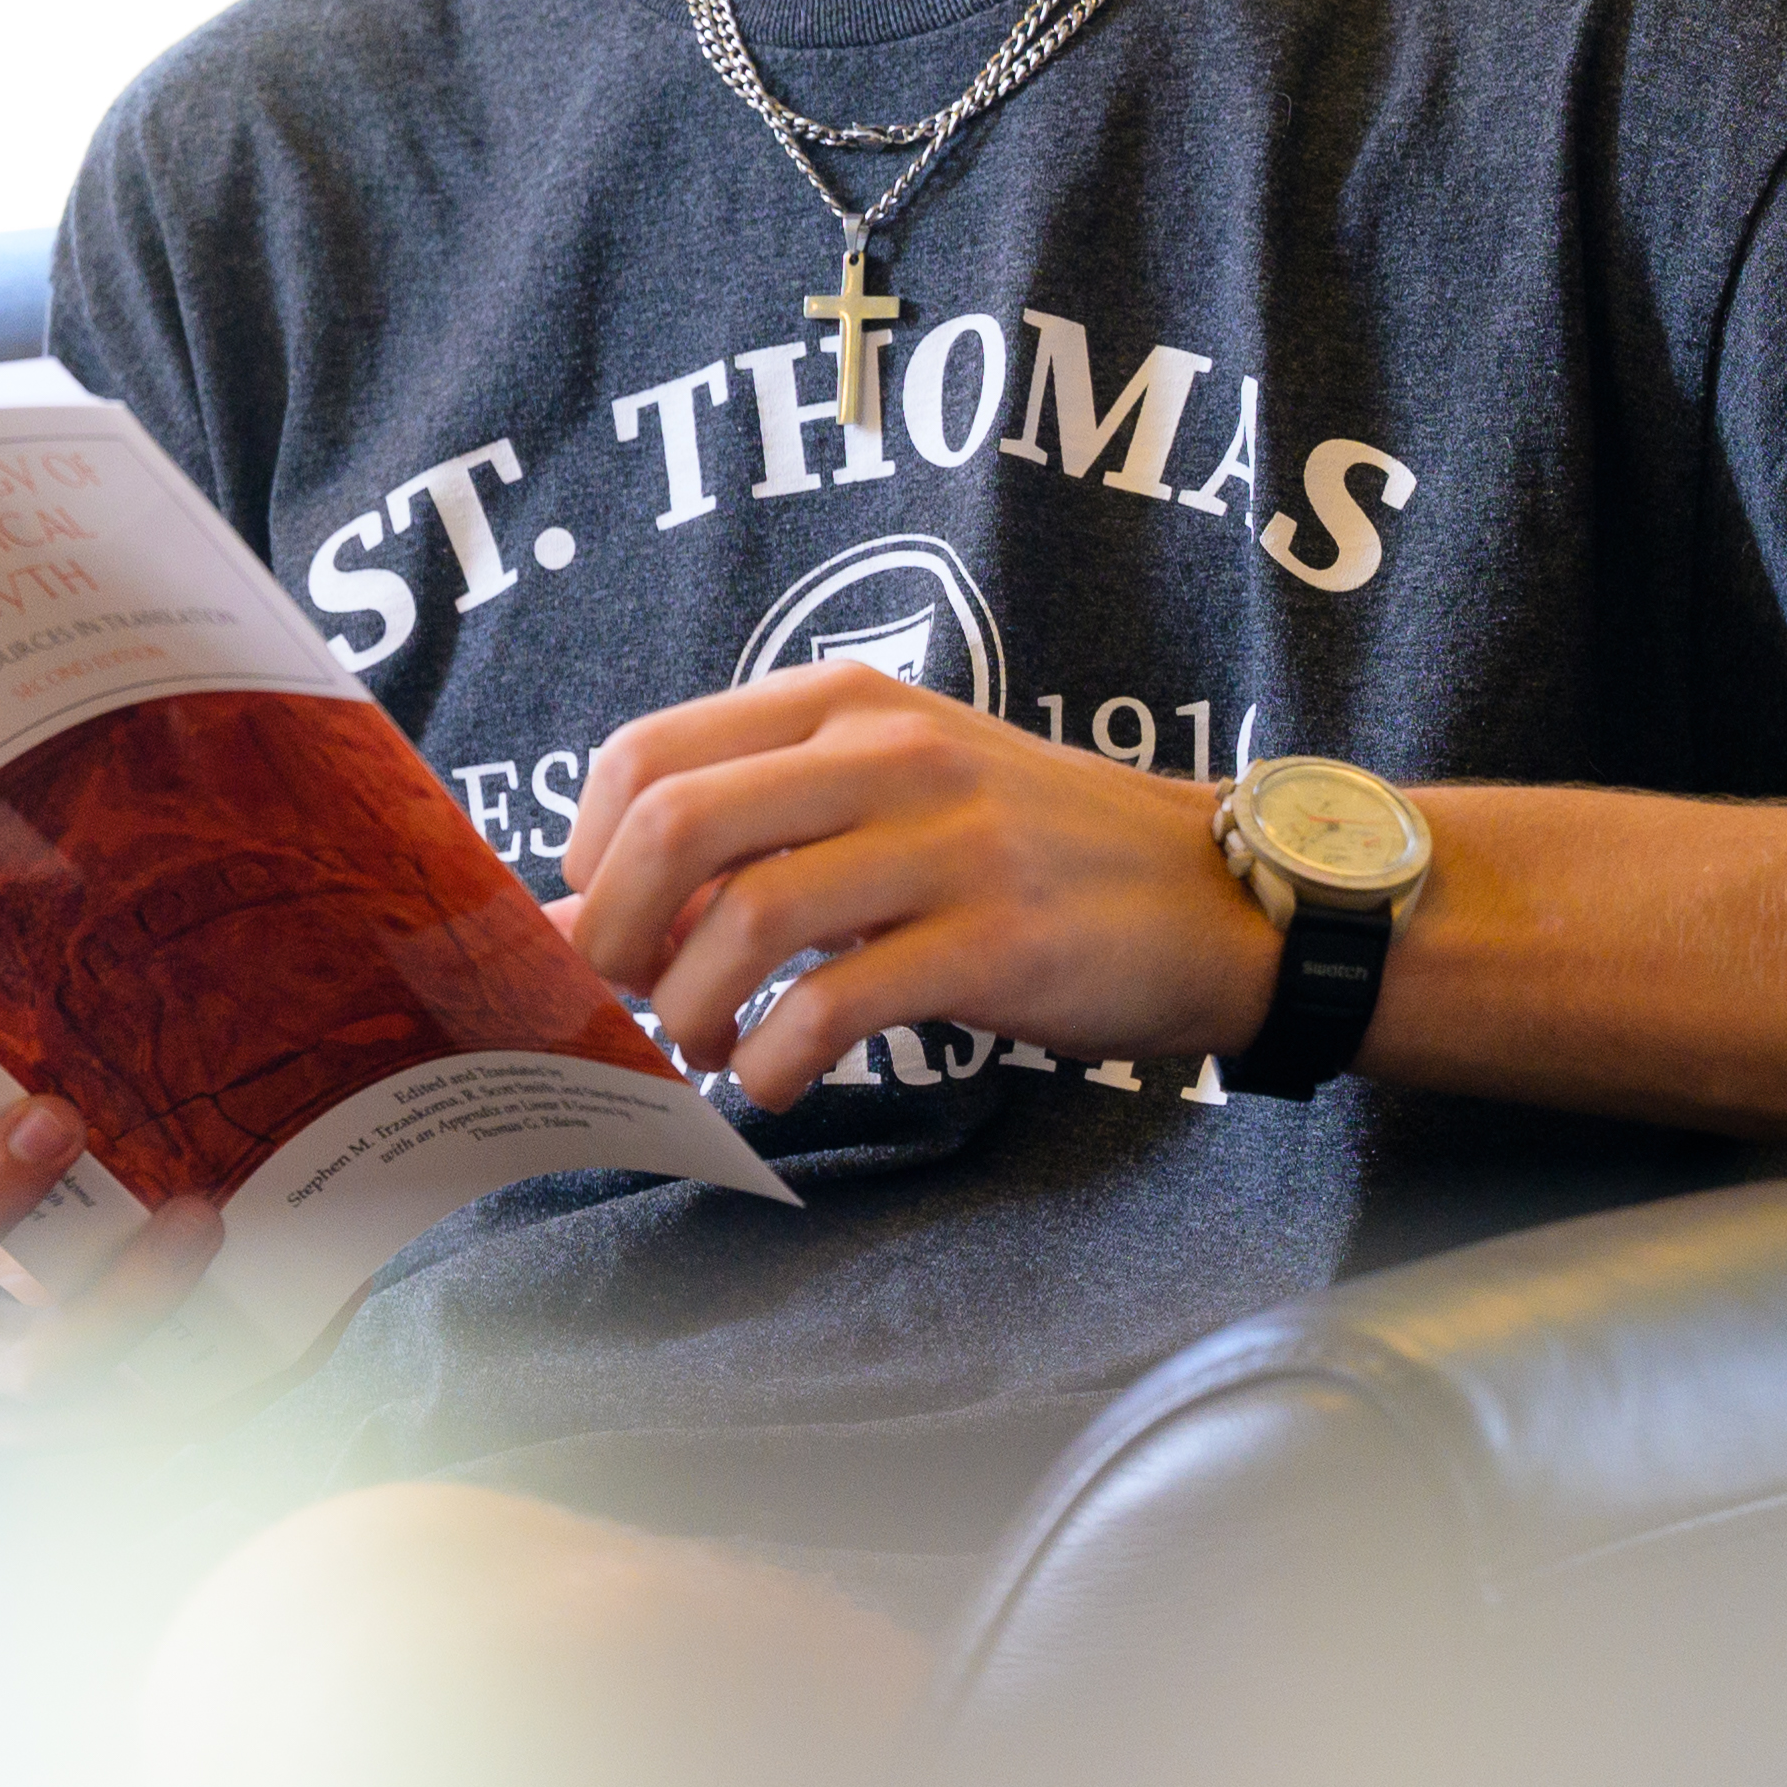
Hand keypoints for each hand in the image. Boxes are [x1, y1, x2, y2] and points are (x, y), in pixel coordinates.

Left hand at [553, 668, 1280, 1106]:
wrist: (1211, 894)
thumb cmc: (1023, 848)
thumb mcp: (883, 804)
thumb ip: (745, 844)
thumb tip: (575, 918)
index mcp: (842, 706)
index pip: (649, 754)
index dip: (592, 852)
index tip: (609, 920)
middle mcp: (885, 756)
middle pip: (676, 828)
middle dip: (617, 933)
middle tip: (630, 996)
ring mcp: (945, 843)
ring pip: (745, 922)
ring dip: (692, 1010)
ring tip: (710, 1047)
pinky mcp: (994, 941)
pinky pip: (834, 1006)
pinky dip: (774, 1060)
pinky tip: (778, 1080)